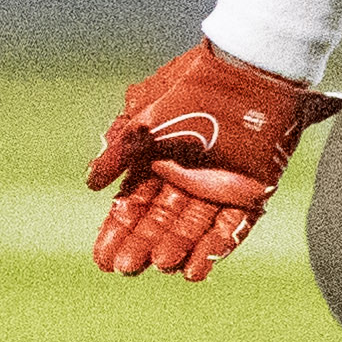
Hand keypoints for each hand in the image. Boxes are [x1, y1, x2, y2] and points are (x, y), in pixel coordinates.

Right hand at [86, 40, 341, 281]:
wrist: (247, 70)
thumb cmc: (192, 88)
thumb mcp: (144, 118)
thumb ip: (118, 150)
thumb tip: (90, 183)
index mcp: (158, 157)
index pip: (134, 202)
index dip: (118, 230)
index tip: (102, 258)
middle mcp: (186, 175)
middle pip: (160, 220)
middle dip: (142, 243)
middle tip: (126, 267)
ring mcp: (218, 185)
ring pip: (192, 227)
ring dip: (175, 248)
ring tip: (159, 266)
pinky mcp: (250, 191)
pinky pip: (231, 227)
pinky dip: (214, 249)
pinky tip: (195, 271)